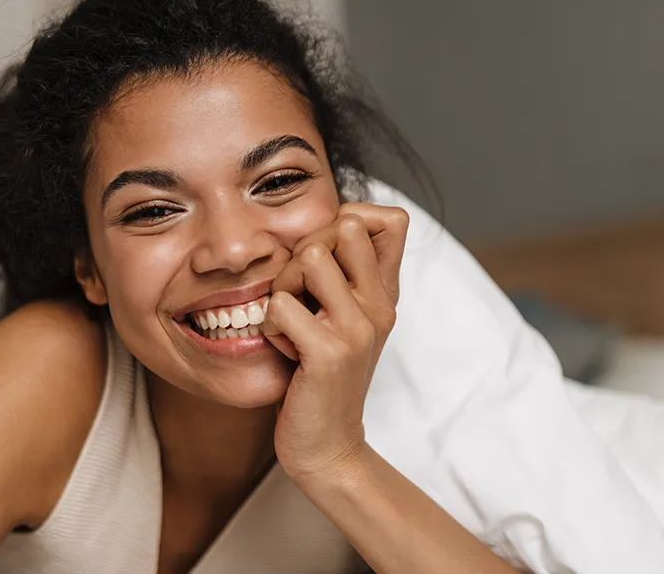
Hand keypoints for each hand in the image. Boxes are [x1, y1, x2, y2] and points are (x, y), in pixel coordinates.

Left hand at [263, 203, 409, 480]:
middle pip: (344, 225)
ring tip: (293, 322)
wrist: (328, 445)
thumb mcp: (349, 318)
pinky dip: (271, 327)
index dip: (349, 219)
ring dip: (285, 286)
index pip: (392, 218)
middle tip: (301, 295)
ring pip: (310, 256)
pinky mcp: (329, 353)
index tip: (328, 257)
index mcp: (386, 293)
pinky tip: (287, 353)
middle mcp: (381, 305)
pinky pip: (281, 305)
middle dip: (305, 251)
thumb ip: (351, 272)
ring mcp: (358, 328)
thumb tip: (341, 217)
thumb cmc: (325, 376)